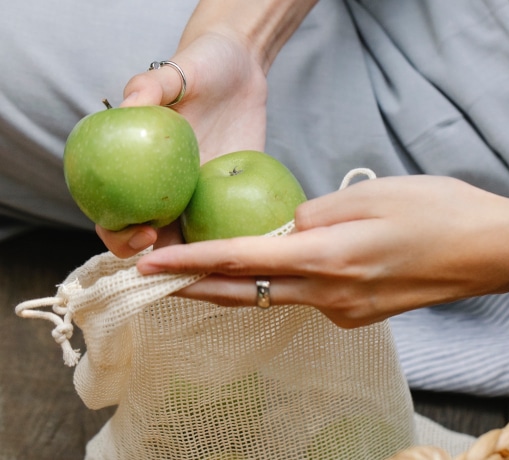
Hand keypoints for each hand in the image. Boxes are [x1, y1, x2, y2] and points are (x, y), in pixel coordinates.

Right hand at [97, 27, 267, 257]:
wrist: (241, 68)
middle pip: (153, 241)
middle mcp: (168, 189)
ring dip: (199, 262)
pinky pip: (231, 224)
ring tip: (219, 269)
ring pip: (193, 241)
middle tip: (183, 260)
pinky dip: (236, 242)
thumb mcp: (178, 70)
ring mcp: (202, 195)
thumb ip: (151, 87)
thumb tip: (127, 107)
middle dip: (160, 263)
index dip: (120, 235)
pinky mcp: (234, 193)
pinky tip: (251, 252)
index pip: (115, 213)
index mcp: (141, 170)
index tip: (144, 234)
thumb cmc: (204, 65)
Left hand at [134, 175, 508, 327]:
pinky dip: (285, 285)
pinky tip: (281, 268)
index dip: (192, 265)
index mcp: (330, 258)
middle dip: (197, 287)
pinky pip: (308, 299)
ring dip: (237, 287)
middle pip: (249, 293)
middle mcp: (331, 295)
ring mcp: (346, 311)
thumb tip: (286, 229)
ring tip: (199, 274)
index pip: (244, 262)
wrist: (490, 251)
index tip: (151, 266)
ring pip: (277, 298)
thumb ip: (315, 214)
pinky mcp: (359, 316)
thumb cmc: (438, 211)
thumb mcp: (370, 194)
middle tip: (153, 280)